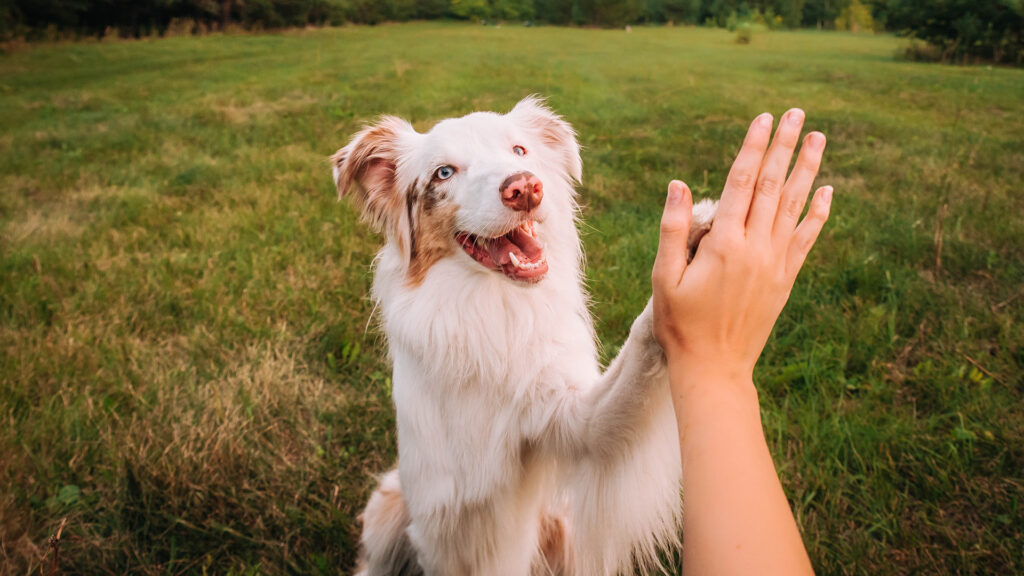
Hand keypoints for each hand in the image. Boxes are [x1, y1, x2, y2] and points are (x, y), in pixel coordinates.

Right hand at [652, 109, 831, 383]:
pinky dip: (818, 213)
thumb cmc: (680, 324)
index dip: (752, 148)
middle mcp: (756, 248)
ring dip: (806, 170)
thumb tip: (679, 184)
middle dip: (783, 146)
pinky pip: (806, 239)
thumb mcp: (664, 278)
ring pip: (794, 206)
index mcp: (724, 244)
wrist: (714, 368)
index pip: (741, 183)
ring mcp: (775, 264)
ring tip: (817, 138)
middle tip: (796, 114)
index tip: (763, 119)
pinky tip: (826, 191)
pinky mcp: (785, 279)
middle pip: (772, 186)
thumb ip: (673, 229)